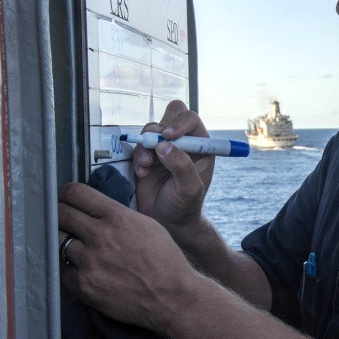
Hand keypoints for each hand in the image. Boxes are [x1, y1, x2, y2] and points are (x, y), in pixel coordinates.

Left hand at [58, 181, 196, 331]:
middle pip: (61, 214)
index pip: (75, 193)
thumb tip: (95, 209)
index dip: (68, 193)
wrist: (171, 297)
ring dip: (64, 242)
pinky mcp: (84, 286)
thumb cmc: (164, 261)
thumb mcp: (146, 224)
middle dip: (61, 214)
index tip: (67, 198)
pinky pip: (63, 270)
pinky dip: (70, 267)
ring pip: (57, 242)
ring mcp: (89, 262)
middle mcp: (100, 236)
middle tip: (64, 219)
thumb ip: (117, 214)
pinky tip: (83, 268)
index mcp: (117, 217)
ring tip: (75, 246)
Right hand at [132, 100, 214, 232]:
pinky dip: (137, 156)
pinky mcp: (147, 156)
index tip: (168, 136)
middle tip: (153, 145)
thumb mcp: (190, 189)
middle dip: (158, 129)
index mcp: (201, 147)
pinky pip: (139, 145)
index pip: (190, 120)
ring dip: (146, 146)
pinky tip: (142, 173)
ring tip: (146, 167)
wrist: (167, 222)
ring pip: (151, 130)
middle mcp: (183, 143)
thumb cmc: (185, 207)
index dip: (179, 123)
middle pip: (170, 116)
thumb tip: (164, 145)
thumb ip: (182, 166)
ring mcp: (164, 148)